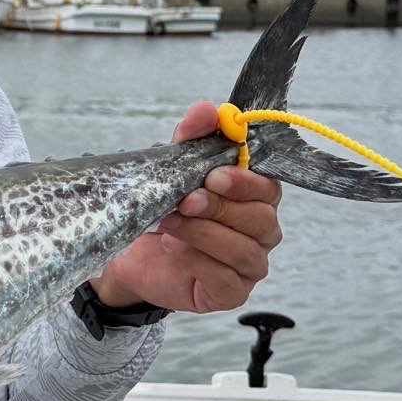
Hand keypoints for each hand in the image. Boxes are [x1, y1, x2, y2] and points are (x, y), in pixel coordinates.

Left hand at [93, 102, 282, 315]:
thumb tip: (206, 109)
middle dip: (221, 207)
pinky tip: (176, 250)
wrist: (132, 256)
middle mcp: (261, 230)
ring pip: (244, 248)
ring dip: (204, 232)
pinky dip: (199, 260)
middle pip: (261, 218)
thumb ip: (191, 138)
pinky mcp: (232, 291)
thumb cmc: (163, 210)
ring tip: (171, 222)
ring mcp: (250, 264)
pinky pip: (226, 276)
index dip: (245, 181)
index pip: (268, 186)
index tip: (214, 174)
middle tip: (187, 200)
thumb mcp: (171, 169)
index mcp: (254, 197)